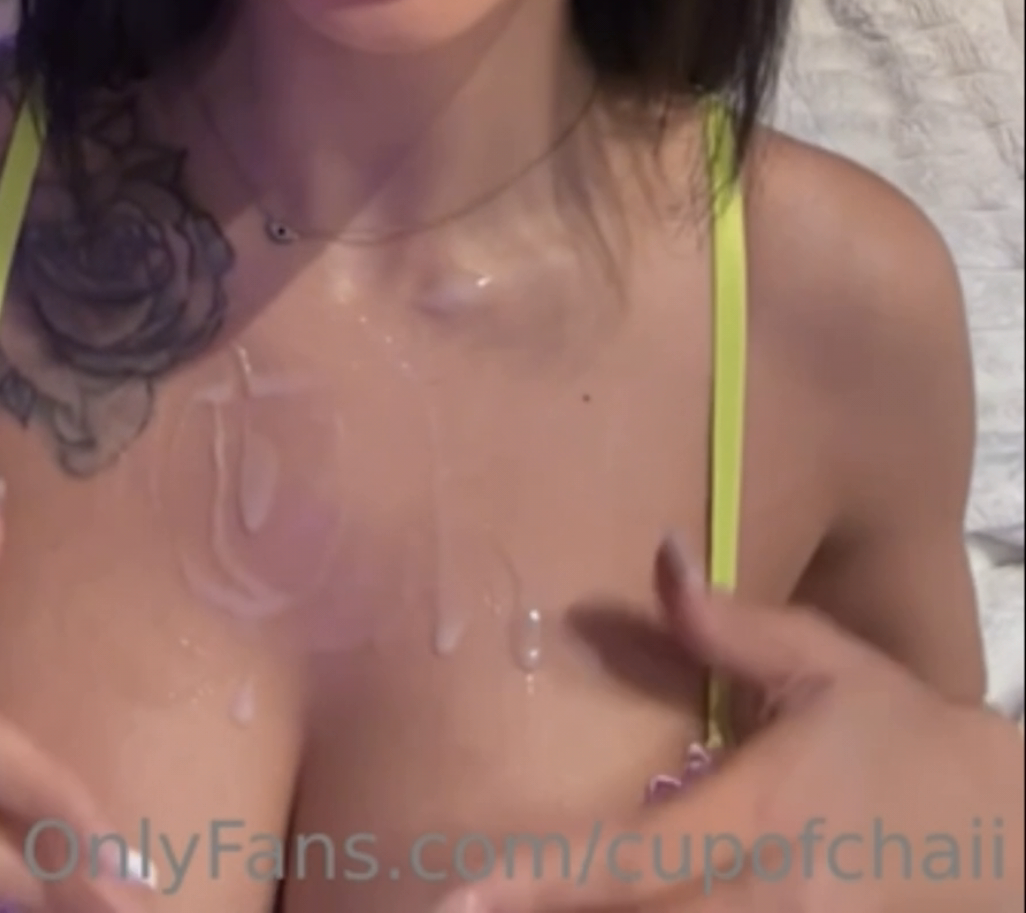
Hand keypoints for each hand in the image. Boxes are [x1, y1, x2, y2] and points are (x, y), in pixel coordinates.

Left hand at [440, 536, 1023, 910]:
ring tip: (514, 907)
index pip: (634, 862)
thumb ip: (726, 627)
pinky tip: (624, 909)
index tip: (462, 899)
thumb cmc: (898, 736)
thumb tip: (659, 552)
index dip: (546, 884)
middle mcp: (771, 902)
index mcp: (763, 818)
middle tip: (458, 905)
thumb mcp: (820, 665)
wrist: (1004, 837)